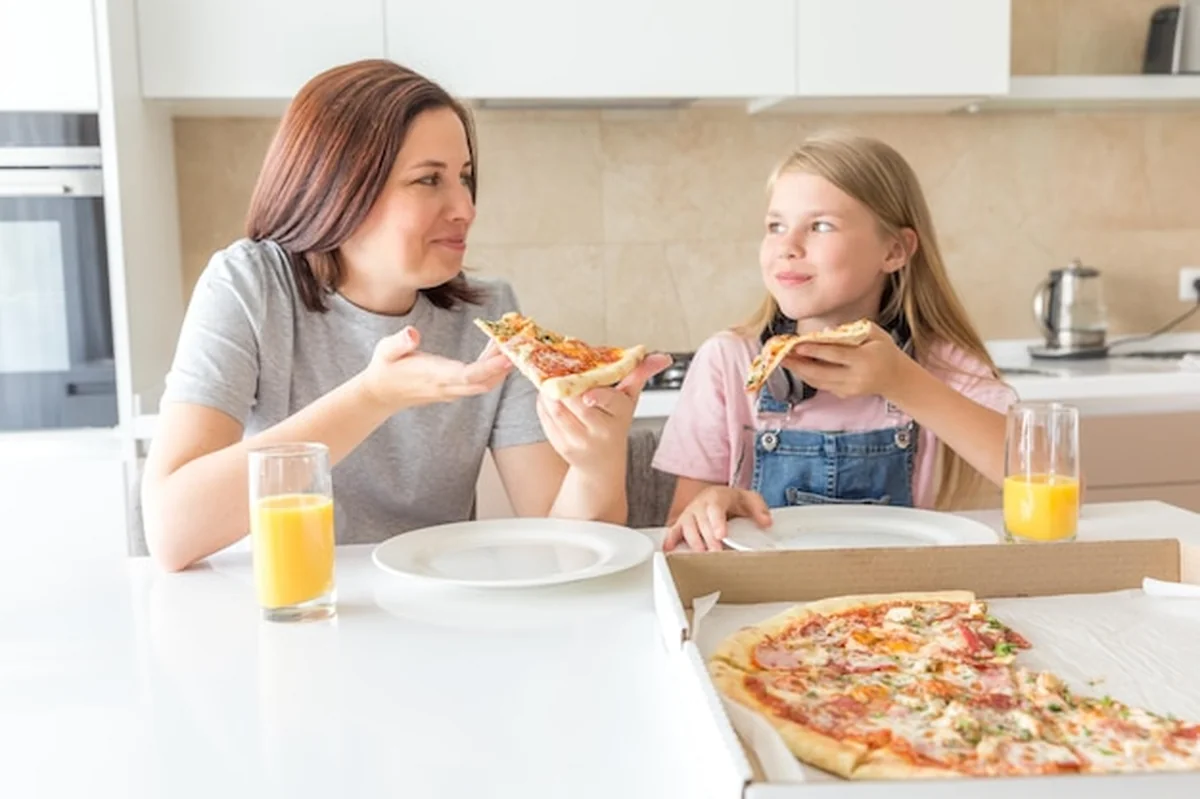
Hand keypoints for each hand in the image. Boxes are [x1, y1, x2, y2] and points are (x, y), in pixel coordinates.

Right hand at [358, 327, 511, 411]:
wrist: (380, 394)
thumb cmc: (384, 368)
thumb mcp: (385, 350)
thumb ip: (399, 342)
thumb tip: (412, 333)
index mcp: (434, 376)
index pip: (467, 376)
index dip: (489, 368)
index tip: (507, 358)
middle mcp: (446, 387)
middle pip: (483, 382)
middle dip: (503, 366)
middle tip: (519, 343)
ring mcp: (451, 391)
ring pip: (483, 384)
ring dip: (500, 367)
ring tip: (509, 341)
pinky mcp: (453, 390)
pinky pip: (478, 382)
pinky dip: (492, 369)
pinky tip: (496, 350)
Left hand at [536, 353, 671, 474]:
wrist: (602, 463)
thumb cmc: (615, 423)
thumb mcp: (630, 399)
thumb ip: (640, 374)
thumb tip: (663, 357)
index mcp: (620, 414)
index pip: (611, 402)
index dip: (598, 396)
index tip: (589, 393)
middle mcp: (601, 431)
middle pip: (577, 403)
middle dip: (563, 384)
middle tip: (556, 369)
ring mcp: (580, 441)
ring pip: (557, 410)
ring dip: (548, 392)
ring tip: (549, 381)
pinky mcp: (562, 446)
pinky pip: (546, 419)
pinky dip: (543, 404)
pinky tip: (547, 397)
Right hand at [663, 487, 771, 551]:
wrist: (716, 496)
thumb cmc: (732, 501)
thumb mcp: (749, 499)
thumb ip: (759, 509)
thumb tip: (766, 521)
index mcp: (716, 497)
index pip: (715, 509)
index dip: (717, 522)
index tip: (721, 534)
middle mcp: (700, 505)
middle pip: (701, 522)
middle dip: (708, 539)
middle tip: (716, 552)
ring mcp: (689, 514)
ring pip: (687, 528)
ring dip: (693, 543)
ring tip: (701, 555)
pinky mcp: (681, 523)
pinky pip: (674, 530)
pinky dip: (670, 540)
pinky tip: (669, 549)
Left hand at [781, 323, 910, 399]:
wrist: (896, 377)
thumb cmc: (884, 350)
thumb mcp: (876, 333)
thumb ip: (853, 330)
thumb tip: (826, 332)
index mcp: (865, 360)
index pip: (835, 355)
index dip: (815, 350)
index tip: (797, 345)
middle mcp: (856, 377)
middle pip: (821, 372)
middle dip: (799, 364)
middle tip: (781, 355)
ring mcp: (849, 389)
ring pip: (818, 381)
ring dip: (799, 371)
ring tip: (784, 360)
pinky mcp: (844, 395)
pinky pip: (822, 385)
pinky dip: (807, 377)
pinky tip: (797, 368)